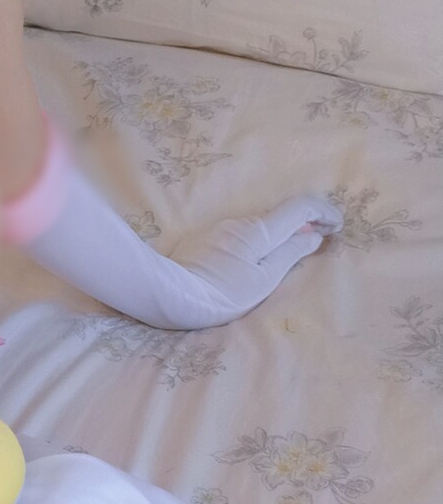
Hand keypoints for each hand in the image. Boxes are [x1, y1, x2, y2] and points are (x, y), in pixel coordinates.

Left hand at [168, 196, 342, 325]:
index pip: (299, 207)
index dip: (323, 213)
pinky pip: (238, 237)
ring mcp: (217, 230)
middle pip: (278, 217)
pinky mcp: (202, 241)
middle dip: (303, 226)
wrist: (169, 296)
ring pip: (257, 228)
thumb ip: (290, 253)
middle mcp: (238, 222)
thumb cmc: (222, 293)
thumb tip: (313, 235)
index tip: (336, 228)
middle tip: (320, 241)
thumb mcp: (265, 279)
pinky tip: (254, 262)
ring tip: (290, 255)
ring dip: (277, 236)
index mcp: (258, 230)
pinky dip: (256, 244)